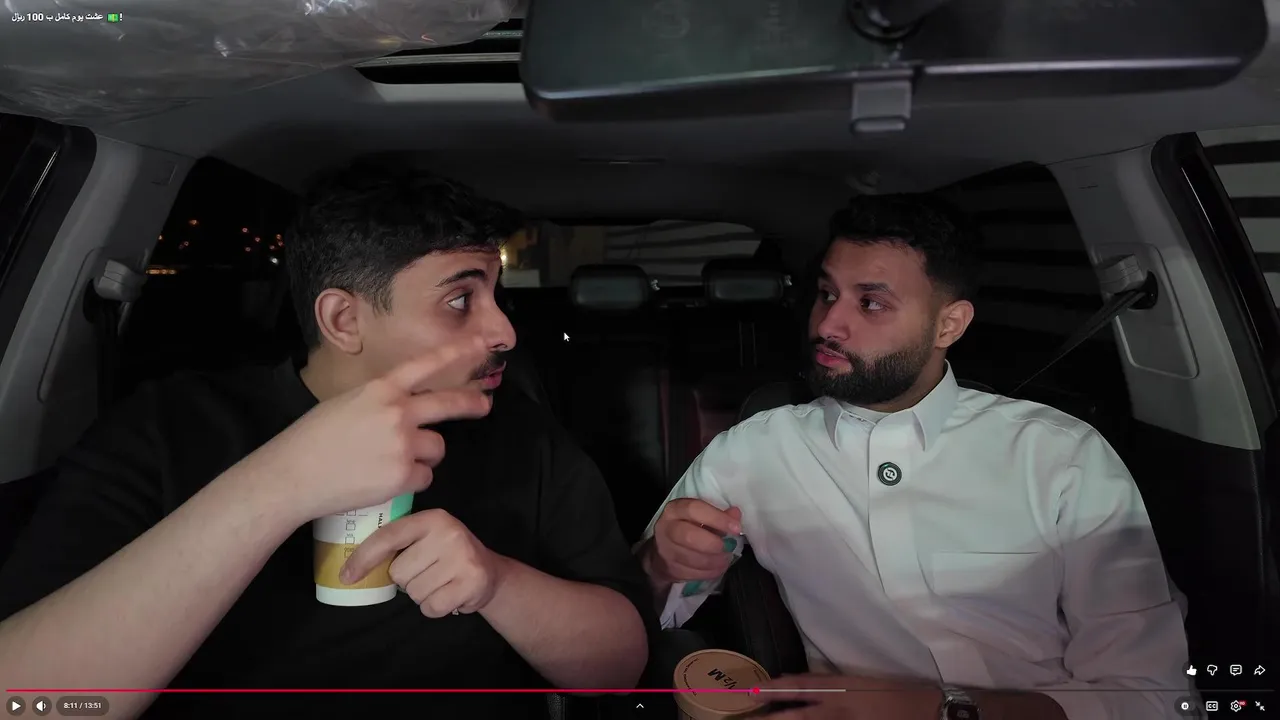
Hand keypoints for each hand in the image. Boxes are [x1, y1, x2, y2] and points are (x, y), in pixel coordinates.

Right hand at [236, 337, 493, 522]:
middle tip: (485, 405)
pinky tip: (384, 481)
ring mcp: (402, 445)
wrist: (292, 475)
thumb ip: (381, 402)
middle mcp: (397, 412)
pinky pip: (425, 477)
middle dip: (472, 404)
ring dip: (424, 456)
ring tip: (391, 462)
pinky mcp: (403, 476)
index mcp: (380, 389)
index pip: (425, 365)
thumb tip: (405, 408)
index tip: (478, 344)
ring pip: (437, 448)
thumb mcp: (347, 403)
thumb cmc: (312, 440)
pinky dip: (411, 481)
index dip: (455, 353)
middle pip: (449, 404)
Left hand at [340, 509, 505, 616]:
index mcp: (432, 518)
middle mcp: (448, 534)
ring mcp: (462, 558)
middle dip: (407, 579)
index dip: (363, 557)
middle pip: (398, 572)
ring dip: (421, 594)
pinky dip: (434, 607)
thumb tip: (353, 566)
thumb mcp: (427, 537)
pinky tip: (449, 594)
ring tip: (440, 583)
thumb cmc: (448, 555)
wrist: (490, 573)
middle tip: (428, 572)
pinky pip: (430, 607)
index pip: (388, 536)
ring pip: (413, 592)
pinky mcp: (471, 583)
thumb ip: (400, 541)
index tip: (346, 576)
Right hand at [646, 498, 742, 584]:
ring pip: (692, 559)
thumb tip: (735, 514)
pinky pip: (692, 573)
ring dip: (715, 561)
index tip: (736, 528)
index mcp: (674, 510)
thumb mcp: (698, 516)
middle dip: (714, 544)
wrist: (661, 550)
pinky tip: (718, 567)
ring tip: (726, 558)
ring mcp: (666, 551)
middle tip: (729, 546)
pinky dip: (710, 572)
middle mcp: (666, 528)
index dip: (717, 518)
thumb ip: (718, 515)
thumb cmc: (685, 527)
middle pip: (689, 536)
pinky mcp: (669, 569)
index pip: (694, 509)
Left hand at [756, 673, 942, 719]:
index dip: (773, 689)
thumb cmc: (891, 691)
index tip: (752, 691)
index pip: (798, 687)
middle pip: (795, 716)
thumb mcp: (857, 681)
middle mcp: (836, 709)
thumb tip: (796, 681)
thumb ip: (826, 683)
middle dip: (770, 719)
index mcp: (838, 689)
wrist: (925, 711)